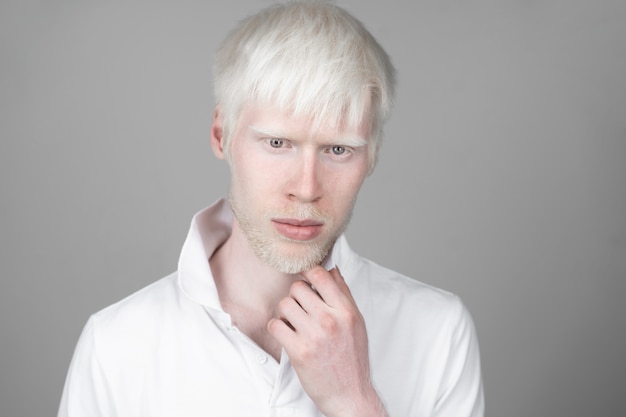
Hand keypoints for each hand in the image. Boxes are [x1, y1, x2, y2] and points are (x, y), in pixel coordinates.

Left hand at [267, 266, 386, 416]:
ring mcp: (313, 336)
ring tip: (295, 323)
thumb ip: (344, 295)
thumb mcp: (356, 322)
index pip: (321, 275)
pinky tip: (287, 334)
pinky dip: (278, 328)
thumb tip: (332, 270)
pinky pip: (275, 325)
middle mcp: (330, 320)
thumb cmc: (353, 358)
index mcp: (346, 311)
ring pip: (284, 304)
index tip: (304, 278)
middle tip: (301, 308)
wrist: (349, 394)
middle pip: (298, 287)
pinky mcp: (298, 351)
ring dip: (286, 312)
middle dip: (296, 296)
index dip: (308, 272)